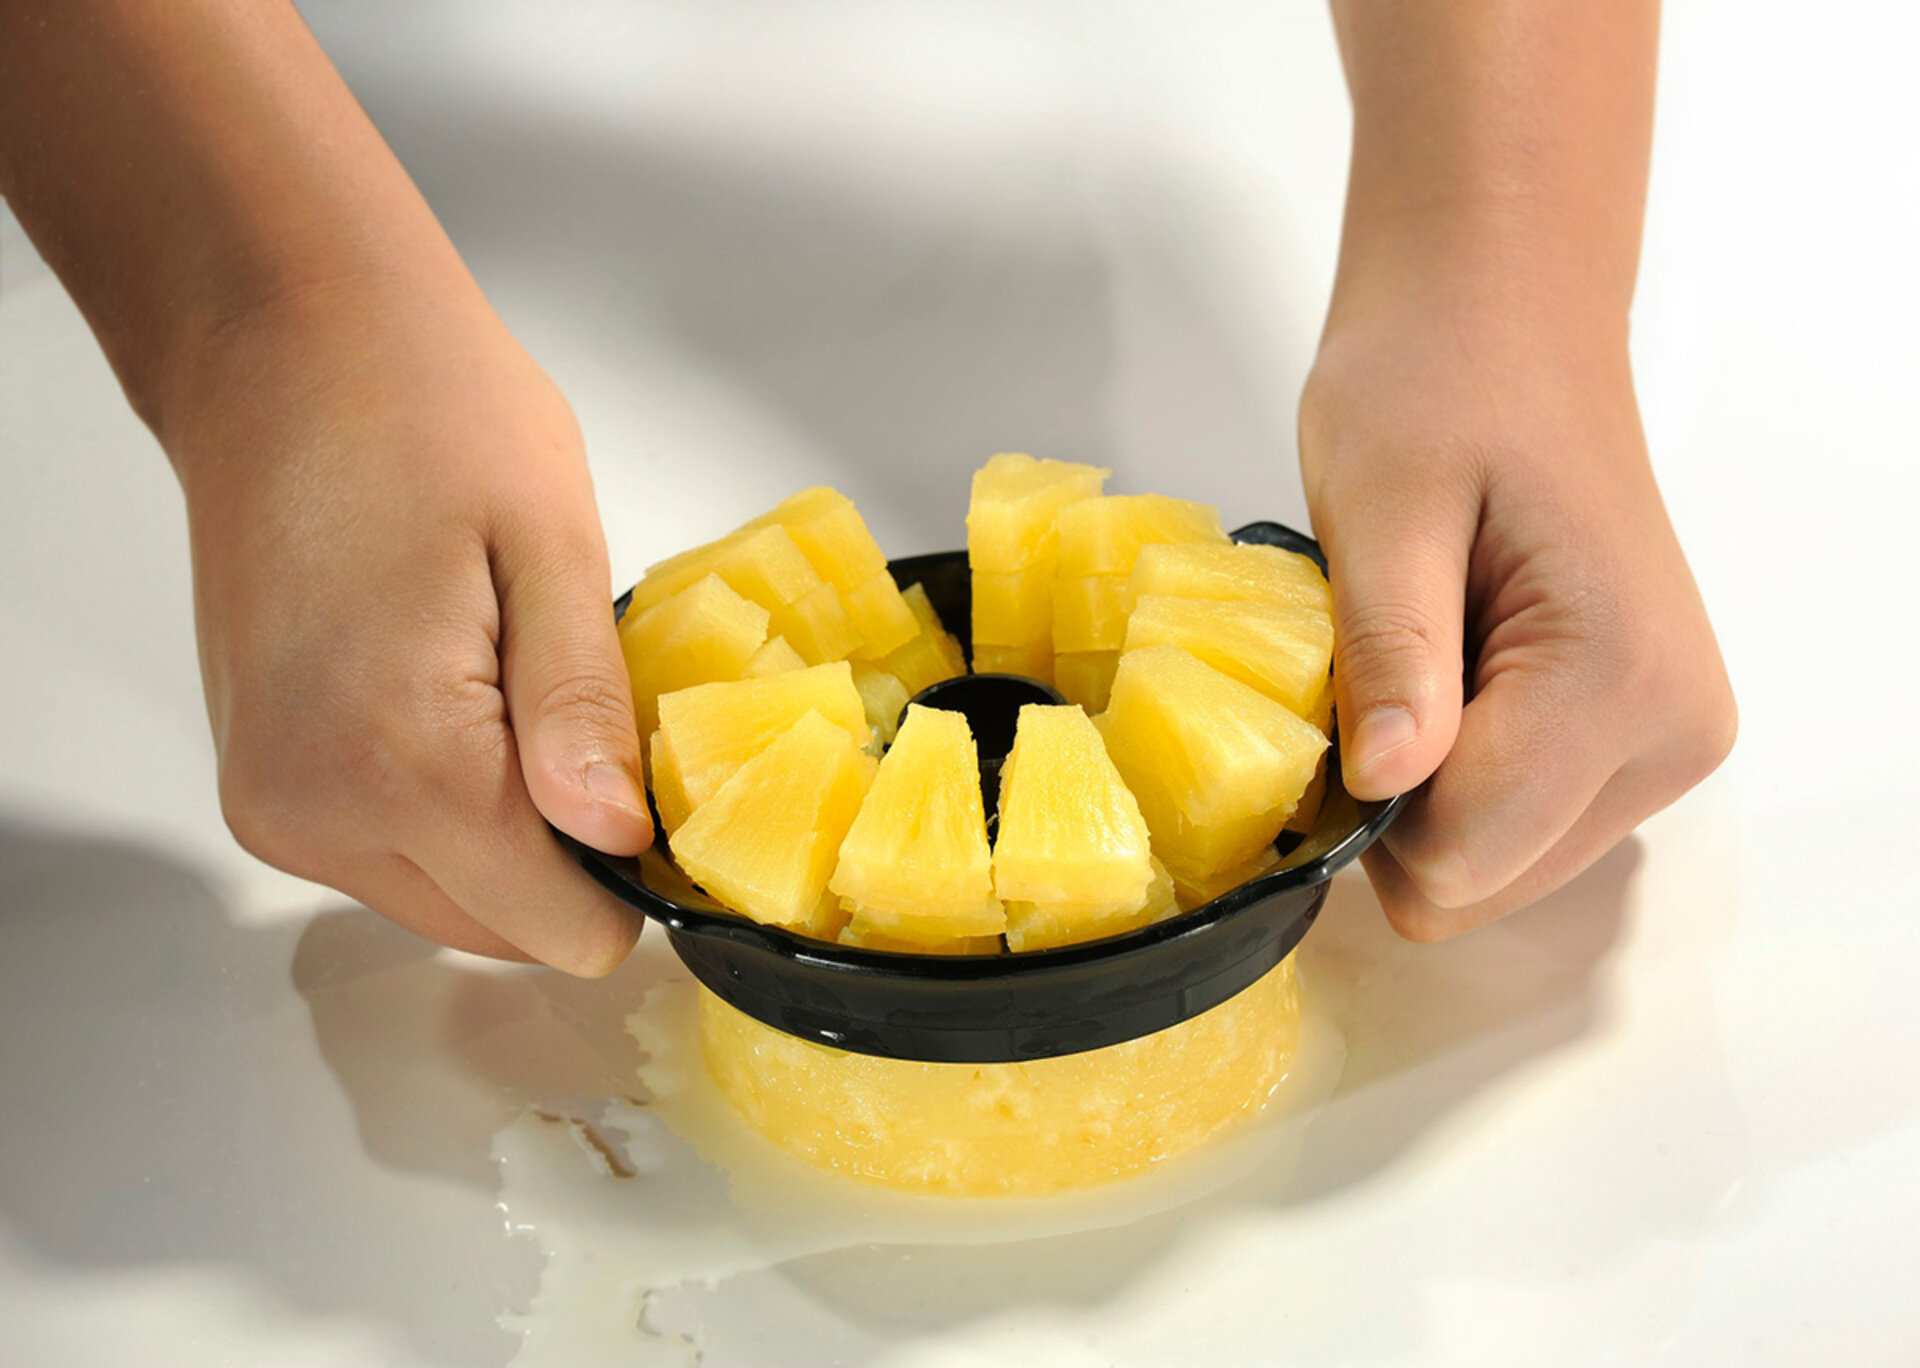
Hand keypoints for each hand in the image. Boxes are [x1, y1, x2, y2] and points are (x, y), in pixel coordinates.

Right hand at [163, 277, 651, 973]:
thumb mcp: (553, 547)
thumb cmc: (423, 412)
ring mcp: (271, 802)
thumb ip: (582, 709)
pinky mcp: (260, 783)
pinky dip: (445, 810)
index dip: (632, 873)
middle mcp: (311, 807)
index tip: (665, 793)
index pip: (556, 925)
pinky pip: (388, 855)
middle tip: (594, 720)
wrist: (284, 348)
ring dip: (507, 833)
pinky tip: (465, 701)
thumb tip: (618, 839)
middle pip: (501, 928)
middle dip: (569, 852)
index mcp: (397, 758)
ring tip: (519, 691)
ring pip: (445, 899)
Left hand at [1299, 278, 1736, 939]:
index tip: (1327, 709)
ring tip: (1412, 658)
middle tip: (1367, 673)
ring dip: (1427, 787)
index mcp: (1618, 679)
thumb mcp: (1381, 504)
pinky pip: (1523, 820)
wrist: (1503, 321)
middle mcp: (1672, 732)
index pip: (1461, 856)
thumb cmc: (1435, 382)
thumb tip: (1388, 788)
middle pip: (1483, 880)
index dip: (1361, 807)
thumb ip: (1389, 652)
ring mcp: (1669, 739)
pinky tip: (1446, 674)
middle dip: (1396, 803)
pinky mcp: (1644, 733)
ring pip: (1500, 863)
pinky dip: (1461, 771)